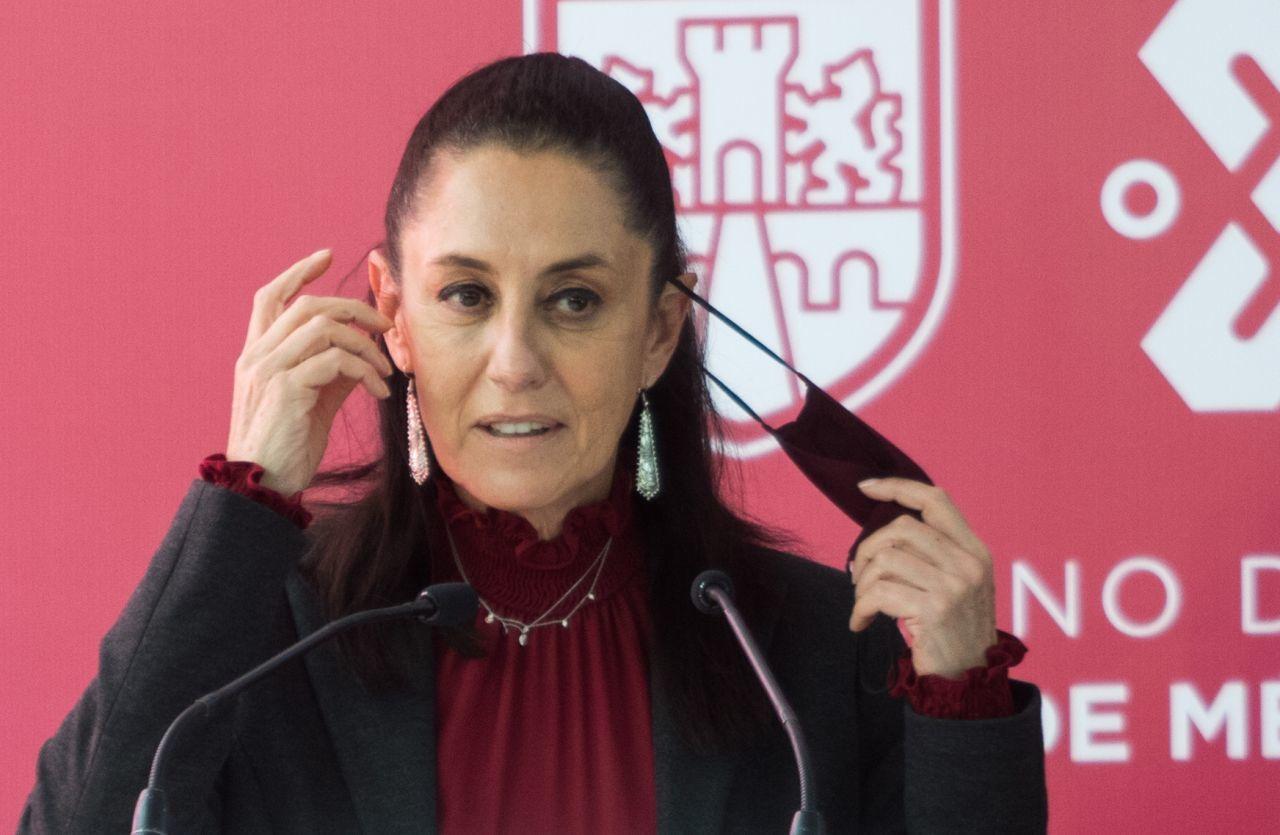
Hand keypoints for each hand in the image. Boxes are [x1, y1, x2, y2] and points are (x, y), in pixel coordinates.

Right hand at [226, 248, 395, 495]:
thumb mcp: (313, 401)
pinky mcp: (287, 389)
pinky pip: (334, 360)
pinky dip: (364, 370)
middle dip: (353, 307)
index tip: (326, 257)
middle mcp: (257, 356)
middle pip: (307, 306)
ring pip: (324, 328)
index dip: (297, 272)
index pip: (270, 297)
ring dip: (365, 345)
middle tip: (385, 323)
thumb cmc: (288, 445)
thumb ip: (331, 372)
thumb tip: (364, 352)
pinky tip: (378, 390)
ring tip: (384, 370)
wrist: (263, 484)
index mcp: (256, 354)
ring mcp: (269, 370)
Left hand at [847, 478, 997, 678]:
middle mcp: (968, 563)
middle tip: (858, 575)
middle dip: (867, 548)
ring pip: (885, 558)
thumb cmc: (952, 633)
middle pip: (901, 527)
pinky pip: (878, 592)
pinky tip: (861, 622)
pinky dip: (860, 607)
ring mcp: (953, 585)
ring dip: (862, 583)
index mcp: (975, 551)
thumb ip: (932, 555)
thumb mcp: (956, 585)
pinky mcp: (934, 609)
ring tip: (864, 603)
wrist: (968, 683)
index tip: (865, 488)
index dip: (898, 487)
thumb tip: (881, 532)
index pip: (935, 500)